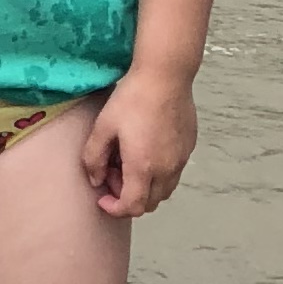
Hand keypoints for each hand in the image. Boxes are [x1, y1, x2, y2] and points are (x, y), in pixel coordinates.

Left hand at [83, 68, 196, 218]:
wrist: (166, 74)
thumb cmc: (134, 97)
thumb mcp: (103, 126)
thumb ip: (94, 158)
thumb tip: (96, 179)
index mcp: (143, 167)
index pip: (132, 207)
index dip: (114, 209)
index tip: (104, 198)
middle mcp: (166, 169)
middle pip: (150, 203)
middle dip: (129, 197)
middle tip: (114, 173)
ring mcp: (180, 159)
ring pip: (164, 190)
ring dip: (146, 187)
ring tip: (130, 161)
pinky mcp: (188, 146)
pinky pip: (174, 172)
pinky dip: (159, 172)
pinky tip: (147, 147)